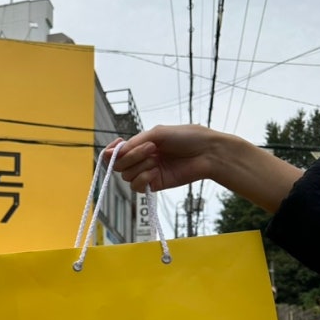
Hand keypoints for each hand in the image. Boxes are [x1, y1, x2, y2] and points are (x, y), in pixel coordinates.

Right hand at [104, 124, 301, 212]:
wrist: (207, 153)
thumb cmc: (187, 137)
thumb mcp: (157, 133)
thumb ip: (135, 142)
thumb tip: (114, 153)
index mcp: (142, 144)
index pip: (117, 152)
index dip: (111, 152)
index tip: (114, 149)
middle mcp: (142, 158)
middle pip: (119, 164)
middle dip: (131, 156)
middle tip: (151, 148)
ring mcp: (147, 172)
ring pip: (126, 175)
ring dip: (140, 165)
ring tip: (157, 160)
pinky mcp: (154, 185)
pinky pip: (136, 186)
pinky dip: (142, 178)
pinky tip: (155, 172)